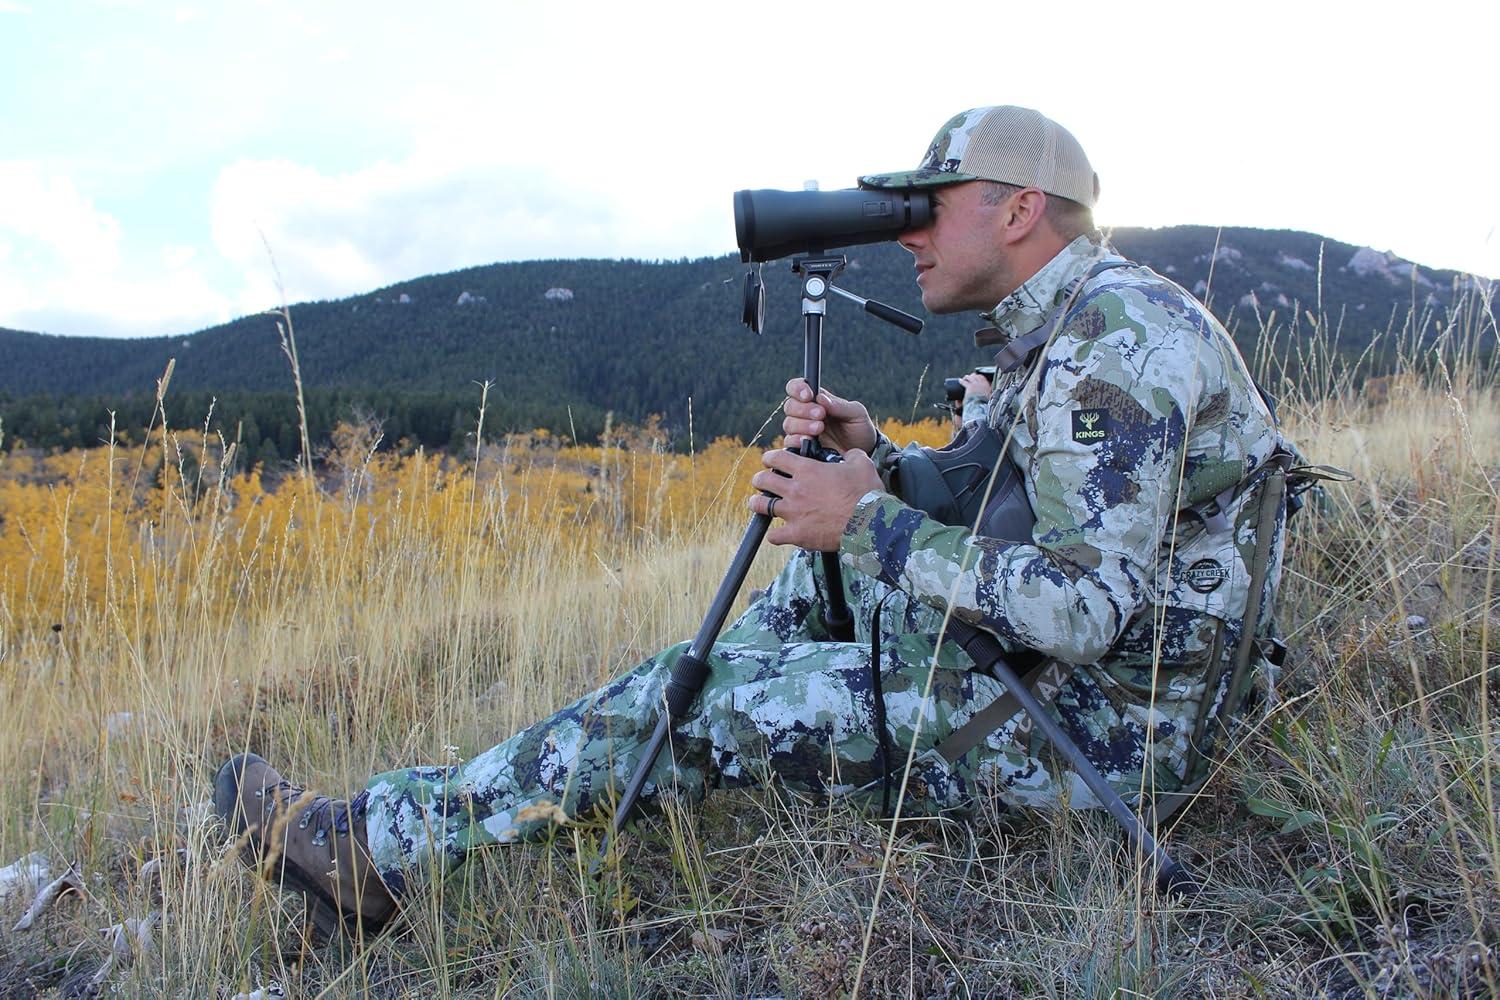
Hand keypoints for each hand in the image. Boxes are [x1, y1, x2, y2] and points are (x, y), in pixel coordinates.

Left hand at [749, 448, 884, 551]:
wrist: (870, 523)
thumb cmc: (867, 493)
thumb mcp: (862, 464)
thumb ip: (852, 455)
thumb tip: (850, 454)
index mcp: (807, 469)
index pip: (776, 457)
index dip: (770, 458)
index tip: (771, 461)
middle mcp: (795, 489)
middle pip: (762, 480)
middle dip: (760, 479)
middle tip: (764, 482)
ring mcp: (794, 513)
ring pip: (760, 505)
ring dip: (758, 503)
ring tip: (761, 504)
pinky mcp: (797, 534)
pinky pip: (774, 535)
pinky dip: (775, 535)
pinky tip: (779, 533)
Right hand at [781, 379, 878, 455]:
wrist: (864, 455)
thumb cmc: (859, 429)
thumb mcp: (856, 414)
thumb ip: (839, 405)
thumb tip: (820, 398)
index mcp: (816, 400)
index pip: (796, 387)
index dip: (797, 388)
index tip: (808, 395)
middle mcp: (805, 414)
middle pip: (790, 406)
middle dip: (803, 409)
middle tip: (820, 415)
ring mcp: (801, 432)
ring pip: (788, 424)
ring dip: (802, 425)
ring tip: (820, 429)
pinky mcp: (801, 449)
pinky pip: (789, 443)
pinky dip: (796, 441)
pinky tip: (809, 441)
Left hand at [958, 372, 992, 400]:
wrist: (980, 405)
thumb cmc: (984, 403)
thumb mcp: (989, 398)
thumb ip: (989, 395)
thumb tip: (990, 393)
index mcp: (987, 386)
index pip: (983, 378)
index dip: (979, 377)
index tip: (977, 376)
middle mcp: (982, 384)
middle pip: (977, 376)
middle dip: (974, 375)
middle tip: (971, 376)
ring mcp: (976, 384)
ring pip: (971, 378)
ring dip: (968, 377)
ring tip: (966, 377)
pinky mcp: (970, 386)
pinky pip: (964, 382)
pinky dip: (962, 381)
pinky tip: (960, 380)